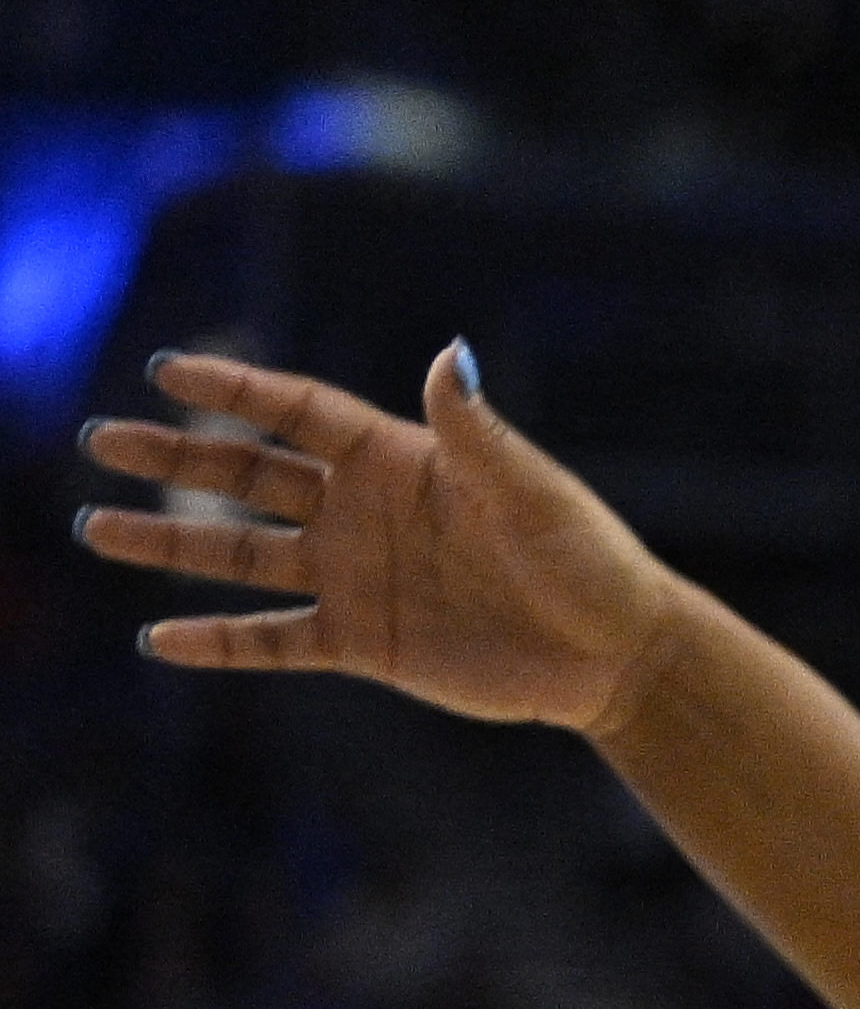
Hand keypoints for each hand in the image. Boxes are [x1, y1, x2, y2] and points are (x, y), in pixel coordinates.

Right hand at [76, 345, 693, 731]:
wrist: (616, 654)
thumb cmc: (586, 559)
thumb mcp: (531, 492)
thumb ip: (476, 430)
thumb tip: (451, 354)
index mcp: (398, 461)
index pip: (297, 412)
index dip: (236, 390)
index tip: (169, 371)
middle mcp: (363, 513)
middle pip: (248, 475)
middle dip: (175, 458)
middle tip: (101, 441)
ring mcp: (357, 577)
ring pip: (242, 554)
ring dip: (170, 544)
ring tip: (95, 528)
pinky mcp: (365, 642)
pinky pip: (276, 639)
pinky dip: (220, 641)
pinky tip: (159, 639)